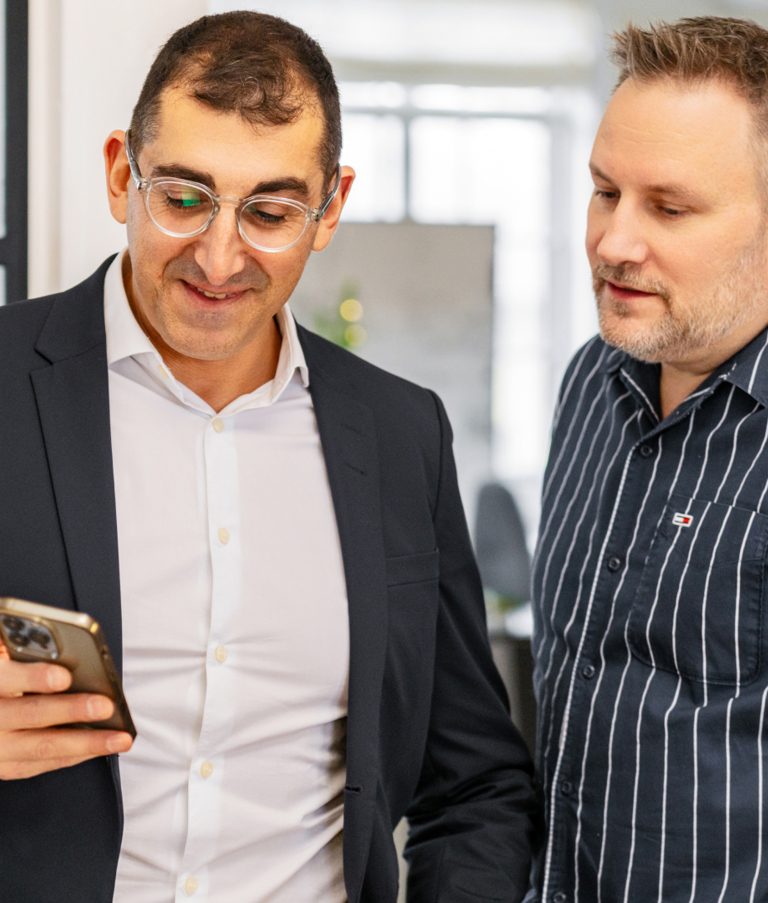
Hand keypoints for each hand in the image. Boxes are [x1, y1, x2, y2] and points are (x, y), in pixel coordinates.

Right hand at [0, 641, 132, 779]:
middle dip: (72, 711)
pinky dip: (77, 755)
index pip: (6, 678)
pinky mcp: (6, 766)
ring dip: (86, 743)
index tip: (64, 677)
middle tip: (105, 706)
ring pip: (42, 746)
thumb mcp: (6, 656)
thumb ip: (25, 650)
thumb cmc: (5, 675)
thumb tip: (64, 645)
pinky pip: (44, 763)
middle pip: (31, 714)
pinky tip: (102, 746)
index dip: (34, 678)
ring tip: (119, 738)